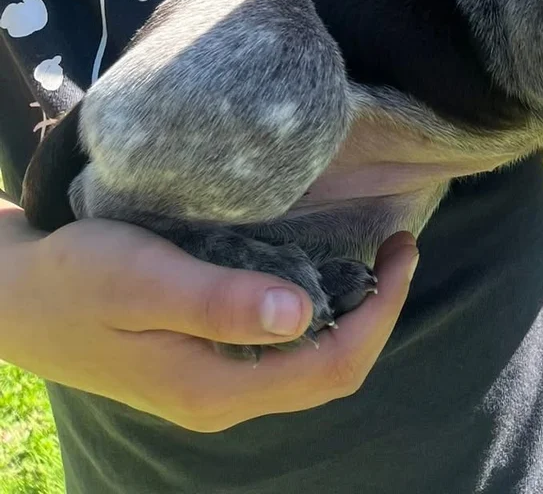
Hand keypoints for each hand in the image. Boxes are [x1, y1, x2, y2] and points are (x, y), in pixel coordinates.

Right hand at [0, 210, 417, 431]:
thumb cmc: (78, 278)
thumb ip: (220, 301)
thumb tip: (303, 314)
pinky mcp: (204, 364)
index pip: (333, 367)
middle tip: (400, 243)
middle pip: (331, 373)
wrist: (19, 299)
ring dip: (354, 314)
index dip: (382, 313)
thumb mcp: (145, 277)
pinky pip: (283, 352)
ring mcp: (214, 386)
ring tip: (376, 253)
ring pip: (310, 364)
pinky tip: (322, 270)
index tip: (402, 250)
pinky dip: (318, 313)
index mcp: (217, 389)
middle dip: (379, 312)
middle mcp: (224, 399)